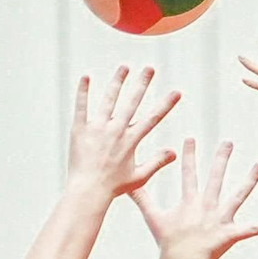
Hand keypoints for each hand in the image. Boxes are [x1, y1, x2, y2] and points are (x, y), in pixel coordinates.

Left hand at [69, 66, 181, 196]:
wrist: (87, 191)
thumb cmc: (113, 187)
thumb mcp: (139, 177)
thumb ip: (157, 162)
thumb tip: (174, 152)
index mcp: (131, 141)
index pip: (153, 118)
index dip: (166, 104)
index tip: (177, 92)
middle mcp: (116, 130)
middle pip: (132, 102)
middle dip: (143, 83)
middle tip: (150, 68)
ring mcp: (97, 128)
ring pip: (109, 99)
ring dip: (118, 82)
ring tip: (124, 67)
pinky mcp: (80, 129)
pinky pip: (81, 106)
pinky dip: (83, 91)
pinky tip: (86, 77)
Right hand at [131, 138, 257, 258]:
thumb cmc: (167, 242)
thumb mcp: (152, 218)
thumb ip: (141, 199)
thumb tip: (125, 186)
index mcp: (190, 201)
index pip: (189, 173)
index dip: (189, 155)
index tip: (191, 138)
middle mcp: (207, 205)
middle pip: (216, 177)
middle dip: (222, 158)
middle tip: (228, 142)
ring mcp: (221, 218)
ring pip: (238, 195)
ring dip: (250, 180)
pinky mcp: (232, 233)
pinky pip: (252, 228)